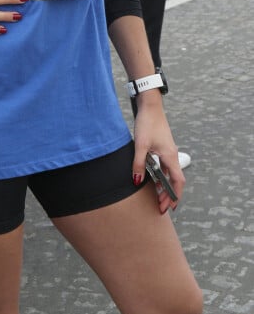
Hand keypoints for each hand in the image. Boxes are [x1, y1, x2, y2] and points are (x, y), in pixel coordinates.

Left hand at [132, 94, 183, 212]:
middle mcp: (171, 155)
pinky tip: (152, 178)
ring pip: (169, 173)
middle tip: (160, 206)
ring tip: (157, 196)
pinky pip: (164, 165)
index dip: (175, 196)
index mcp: (170, 156)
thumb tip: (136, 181)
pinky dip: (161, 175)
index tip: (169, 207)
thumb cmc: (147, 123)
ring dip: (165, 185)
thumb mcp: (140, 145)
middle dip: (169, 194)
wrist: (150, 105)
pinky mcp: (162, 146)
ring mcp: (168, 150)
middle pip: (175, 180)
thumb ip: (138, 164)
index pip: (178, 182)